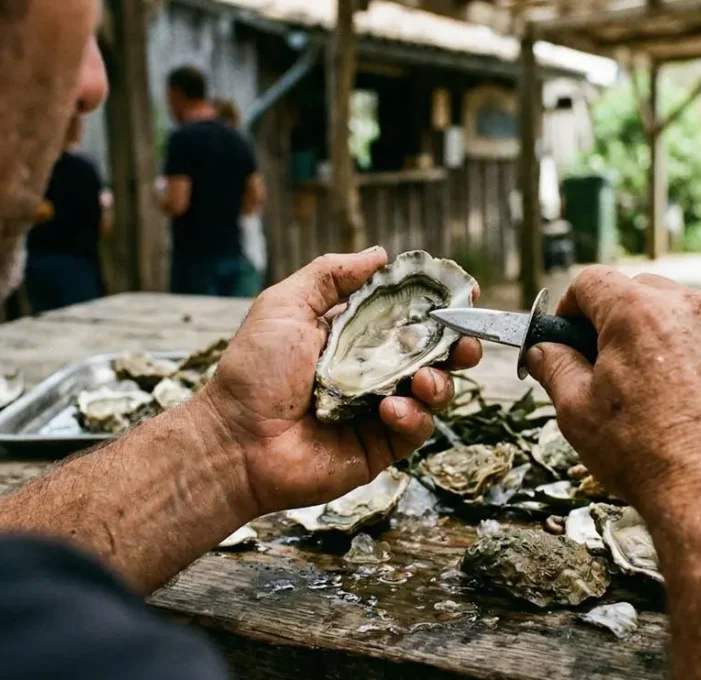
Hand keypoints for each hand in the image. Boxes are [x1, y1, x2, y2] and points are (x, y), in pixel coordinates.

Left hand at [194, 248, 481, 515]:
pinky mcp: (380, 446)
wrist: (235, 441)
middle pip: (432, 354)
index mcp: (352, 335)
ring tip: (423, 379)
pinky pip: (416, 429)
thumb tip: (379, 254)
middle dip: (457, 345)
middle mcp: (371, 371)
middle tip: (465, 341)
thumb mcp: (285, 306)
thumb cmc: (253, 373)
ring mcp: (378, 409)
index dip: (437, 306)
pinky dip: (413, 416)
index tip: (462, 294)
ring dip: (439, 381)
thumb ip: (330, 275)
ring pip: (433, 391)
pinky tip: (390, 409)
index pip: (406, 315)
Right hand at [525, 267, 700, 513]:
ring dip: (657, 336)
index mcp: (638, 313)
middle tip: (604, 364)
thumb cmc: (645, 455)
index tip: (567, 334)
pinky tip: (687, 399)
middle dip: (615, 319)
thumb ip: (554, 367)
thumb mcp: (577, 410)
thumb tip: (542, 350)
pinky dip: (696, 356)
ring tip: (650, 387)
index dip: (571, 307)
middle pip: (639, 291)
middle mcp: (688, 308)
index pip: (592, 282)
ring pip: (679, 314)